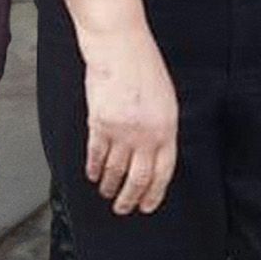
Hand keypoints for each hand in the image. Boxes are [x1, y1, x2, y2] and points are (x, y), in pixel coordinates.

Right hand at [78, 24, 176, 209]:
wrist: (122, 50)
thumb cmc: (146, 70)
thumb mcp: (166, 101)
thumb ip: (162, 128)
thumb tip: (155, 151)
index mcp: (168, 129)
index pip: (163, 172)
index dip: (155, 193)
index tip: (148, 205)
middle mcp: (146, 134)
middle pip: (138, 178)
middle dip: (130, 198)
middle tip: (124, 208)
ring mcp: (122, 132)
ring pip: (114, 170)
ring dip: (109, 186)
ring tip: (106, 194)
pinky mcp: (99, 124)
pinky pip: (95, 155)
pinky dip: (93, 169)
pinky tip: (92, 176)